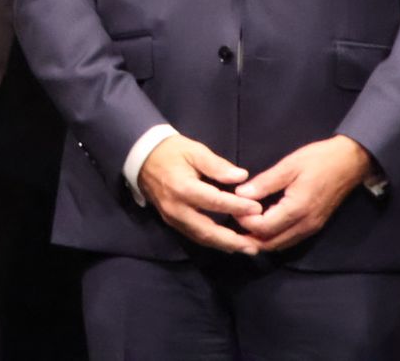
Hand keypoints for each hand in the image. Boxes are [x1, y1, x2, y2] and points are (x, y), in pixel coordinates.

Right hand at [138, 134, 263, 254]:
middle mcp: (177, 209)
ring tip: (247, 248)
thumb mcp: (195, 151)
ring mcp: (173, 218)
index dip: (237, 207)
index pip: (214, 202)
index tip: (257, 209)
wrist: (142, 158)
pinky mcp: (172, 222)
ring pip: (201, 238)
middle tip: (255, 245)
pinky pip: (194, 236)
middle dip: (232, 241)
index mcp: (183, 188)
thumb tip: (241, 176)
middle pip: (207, 231)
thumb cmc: (171, 151)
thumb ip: (217, 165)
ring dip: (225, 246)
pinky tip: (228, 244)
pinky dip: (213, 242)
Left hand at [234, 135, 373, 251]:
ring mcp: (311, 228)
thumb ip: (264, 183)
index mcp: (297, 209)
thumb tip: (240, 194)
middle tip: (234, 221)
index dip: (245, 221)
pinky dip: (274, 237)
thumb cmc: (319, 160)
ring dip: (261, 239)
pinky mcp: (314, 227)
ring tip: (245, 225)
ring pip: (280, 245)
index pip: (264, 227)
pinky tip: (263, 225)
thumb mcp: (289, 165)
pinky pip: (290, 240)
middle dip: (250, 236)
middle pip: (270, 244)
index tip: (233, 207)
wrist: (351, 162)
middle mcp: (305, 225)